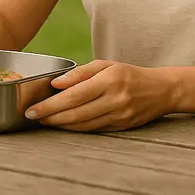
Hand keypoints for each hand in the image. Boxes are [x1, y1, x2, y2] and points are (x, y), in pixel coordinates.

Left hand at [24, 60, 174, 132]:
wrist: (161, 90)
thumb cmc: (129, 74)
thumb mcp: (106, 65)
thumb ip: (80, 73)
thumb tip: (56, 83)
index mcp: (110, 80)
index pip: (74, 95)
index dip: (50, 104)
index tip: (33, 108)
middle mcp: (115, 99)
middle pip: (76, 113)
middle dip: (51, 117)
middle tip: (33, 117)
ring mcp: (119, 115)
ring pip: (83, 125)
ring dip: (61, 125)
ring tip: (45, 121)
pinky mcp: (122, 127)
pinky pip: (93, 130)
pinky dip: (76, 128)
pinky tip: (64, 125)